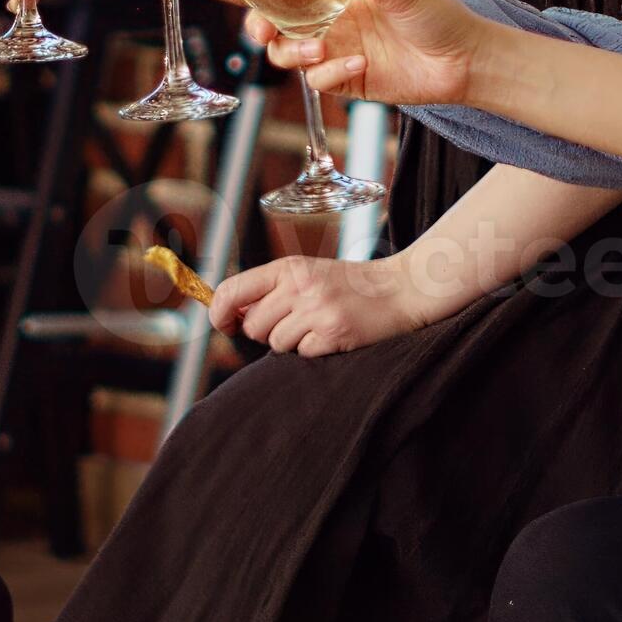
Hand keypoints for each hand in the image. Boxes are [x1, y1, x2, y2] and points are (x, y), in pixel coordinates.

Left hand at [206, 255, 435, 355]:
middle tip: (294, 322)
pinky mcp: (334, 332)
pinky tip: (333, 335)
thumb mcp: (308, 274)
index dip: (219, 311)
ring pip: (276, 343)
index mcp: (288, 267)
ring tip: (318, 326)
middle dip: (266, 331)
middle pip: (253, 325)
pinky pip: (302, 354)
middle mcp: (299, 285)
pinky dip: (315, 350)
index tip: (224, 323)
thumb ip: (272, 290)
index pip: (233, 289)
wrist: (401, 289)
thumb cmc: (350, 286)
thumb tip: (231, 314)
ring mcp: (317, 309)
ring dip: (293, 342)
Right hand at [254, 0, 497, 108]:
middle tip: (267, 33)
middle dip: (266, 33)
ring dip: (295, 53)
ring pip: (294, 57)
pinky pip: (322, 81)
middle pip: (280, 30)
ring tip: (318, 49)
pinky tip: (360, 64)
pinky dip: (331, 73)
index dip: (266, 1)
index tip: (259, 3)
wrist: (466, 60)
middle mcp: (334, 24)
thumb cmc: (439, 16)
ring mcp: (340, 53)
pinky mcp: (351, 81)